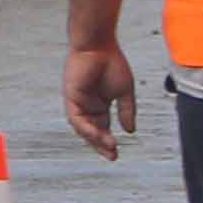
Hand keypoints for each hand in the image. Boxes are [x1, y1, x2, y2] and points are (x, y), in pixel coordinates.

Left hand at [63, 41, 136, 160]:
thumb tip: (130, 130)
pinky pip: (76, 119)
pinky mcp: (71, 98)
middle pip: (92, 132)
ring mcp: (78, 103)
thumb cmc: (112, 63)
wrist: (99, 46)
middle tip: (112, 156)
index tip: (117, 153)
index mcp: (100, 105)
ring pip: (84, 128)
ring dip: (95, 139)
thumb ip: (127, 111)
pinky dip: (87, 128)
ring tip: (109, 146)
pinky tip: (98, 134)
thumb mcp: (124, 92)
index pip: (103, 128)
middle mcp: (88, 107)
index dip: (108, 141)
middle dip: (101, 145)